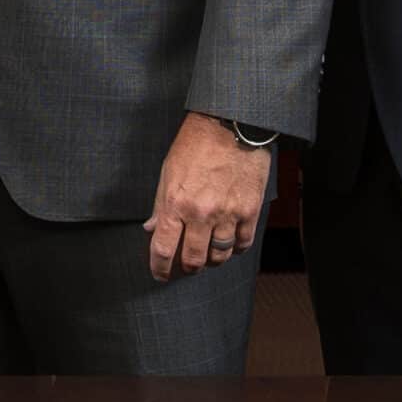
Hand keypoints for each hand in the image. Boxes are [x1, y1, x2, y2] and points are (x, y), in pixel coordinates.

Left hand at [144, 113, 268, 280]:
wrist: (229, 126)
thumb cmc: (194, 146)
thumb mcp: (167, 172)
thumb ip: (160, 204)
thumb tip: (151, 228)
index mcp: (175, 203)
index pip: (163, 248)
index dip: (159, 268)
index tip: (159, 275)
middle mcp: (200, 213)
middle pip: (193, 259)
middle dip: (187, 268)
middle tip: (187, 266)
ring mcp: (227, 214)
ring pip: (219, 256)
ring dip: (212, 260)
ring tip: (209, 256)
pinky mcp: (250, 211)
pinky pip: (242, 244)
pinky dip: (235, 249)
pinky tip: (230, 245)